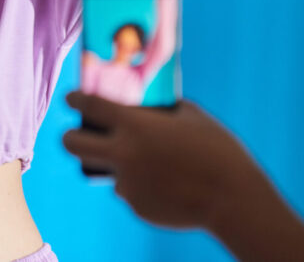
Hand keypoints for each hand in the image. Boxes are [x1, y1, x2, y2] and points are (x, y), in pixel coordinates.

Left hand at [62, 93, 271, 230]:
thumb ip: (160, 109)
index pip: (89, 106)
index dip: (74, 99)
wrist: (233, 199)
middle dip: (70, 137)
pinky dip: (141, 186)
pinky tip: (169, 184)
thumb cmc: (217, 150)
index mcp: (134, 125)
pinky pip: (130, 191)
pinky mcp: (136, 206)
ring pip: (107, 171)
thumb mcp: (190, 116)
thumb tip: (145, 103)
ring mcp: (127, 183)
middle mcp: (123, 154)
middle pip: (73, 144)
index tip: (70, 97)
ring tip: (149, 163)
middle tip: (76, 134)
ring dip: (116, 165)